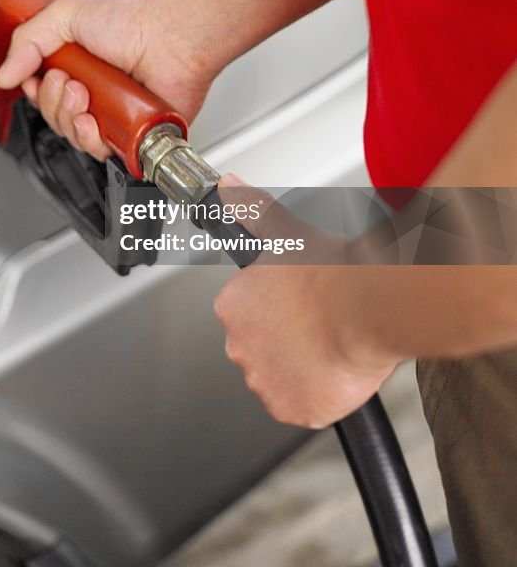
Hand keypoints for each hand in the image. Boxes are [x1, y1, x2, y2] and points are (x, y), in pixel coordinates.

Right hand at [0, 0, 215, 159]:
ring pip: (72, 137)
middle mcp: (94, 91)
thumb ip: (27, 41)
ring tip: (85, 96)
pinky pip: (99, 152)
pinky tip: (95, 122)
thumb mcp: (65, 14)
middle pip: (53, 117)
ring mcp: (112, 114)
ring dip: (69, 119)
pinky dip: (91, 140)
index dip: (36, 92)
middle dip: (53, 103)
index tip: (42, 78)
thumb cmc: (133, 20)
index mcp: (77, 64)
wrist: (171, 38)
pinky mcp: (131, 134)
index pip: (41, 92)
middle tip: (71, 82)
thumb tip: (5, 76)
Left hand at [214, 176, 396, 427]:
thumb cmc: (332, 271)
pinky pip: (305, 405)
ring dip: (302, 366)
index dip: (278, 308)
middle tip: (319, 323)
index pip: (247, 313)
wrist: (368, 305)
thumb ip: (252, 209)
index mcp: (232, 307)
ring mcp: (266, 383)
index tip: (301, 302)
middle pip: (262, 347)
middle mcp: (240, 347)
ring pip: (282, 377)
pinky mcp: (295, 409)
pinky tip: (337, 368)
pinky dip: (321, 394)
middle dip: (287, 338)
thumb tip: (229, 188)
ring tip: (331, 342)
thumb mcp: (285, 230)